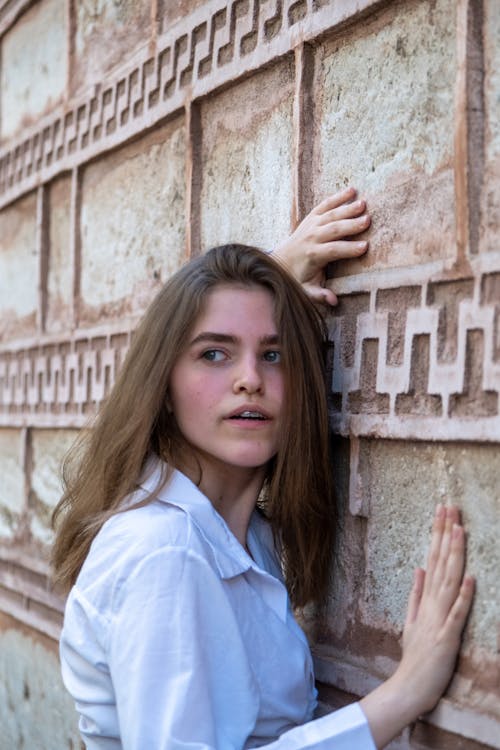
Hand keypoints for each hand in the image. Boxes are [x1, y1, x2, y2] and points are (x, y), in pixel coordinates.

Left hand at [273, 187, 369, 304]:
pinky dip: (338, 197)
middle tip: (368, 221)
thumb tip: (333, 301)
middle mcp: (311, 237)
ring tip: (364, 204)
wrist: (280, 261)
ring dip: (347, 209)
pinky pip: (325, 205)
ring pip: (331, 215)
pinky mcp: (311, 217)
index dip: (348, 249)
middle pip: (333, 229)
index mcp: (313, 255)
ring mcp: (311, 225)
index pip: (333, 250)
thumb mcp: (306, 290)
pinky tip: (353, 190)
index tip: (365, 247)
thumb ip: (319, 295)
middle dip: (350, 225)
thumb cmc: (298, 278)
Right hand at [396, 504, 474, 713]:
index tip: (442, 511)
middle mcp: (432, 603)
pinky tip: (470, 578)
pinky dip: (463, 596)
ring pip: (449, 580)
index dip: (438, 534)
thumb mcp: (411, 620)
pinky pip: (457, 613)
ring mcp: (439, 618)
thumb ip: (415, 594)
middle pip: (440, 562)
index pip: (432, 557)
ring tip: (459, 530)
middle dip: (445, 534)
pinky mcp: (447, 636)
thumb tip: (420, 568)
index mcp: (425, 598)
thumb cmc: (414, 656)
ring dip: (454, 555)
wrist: (409, 686)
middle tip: (449, 507)